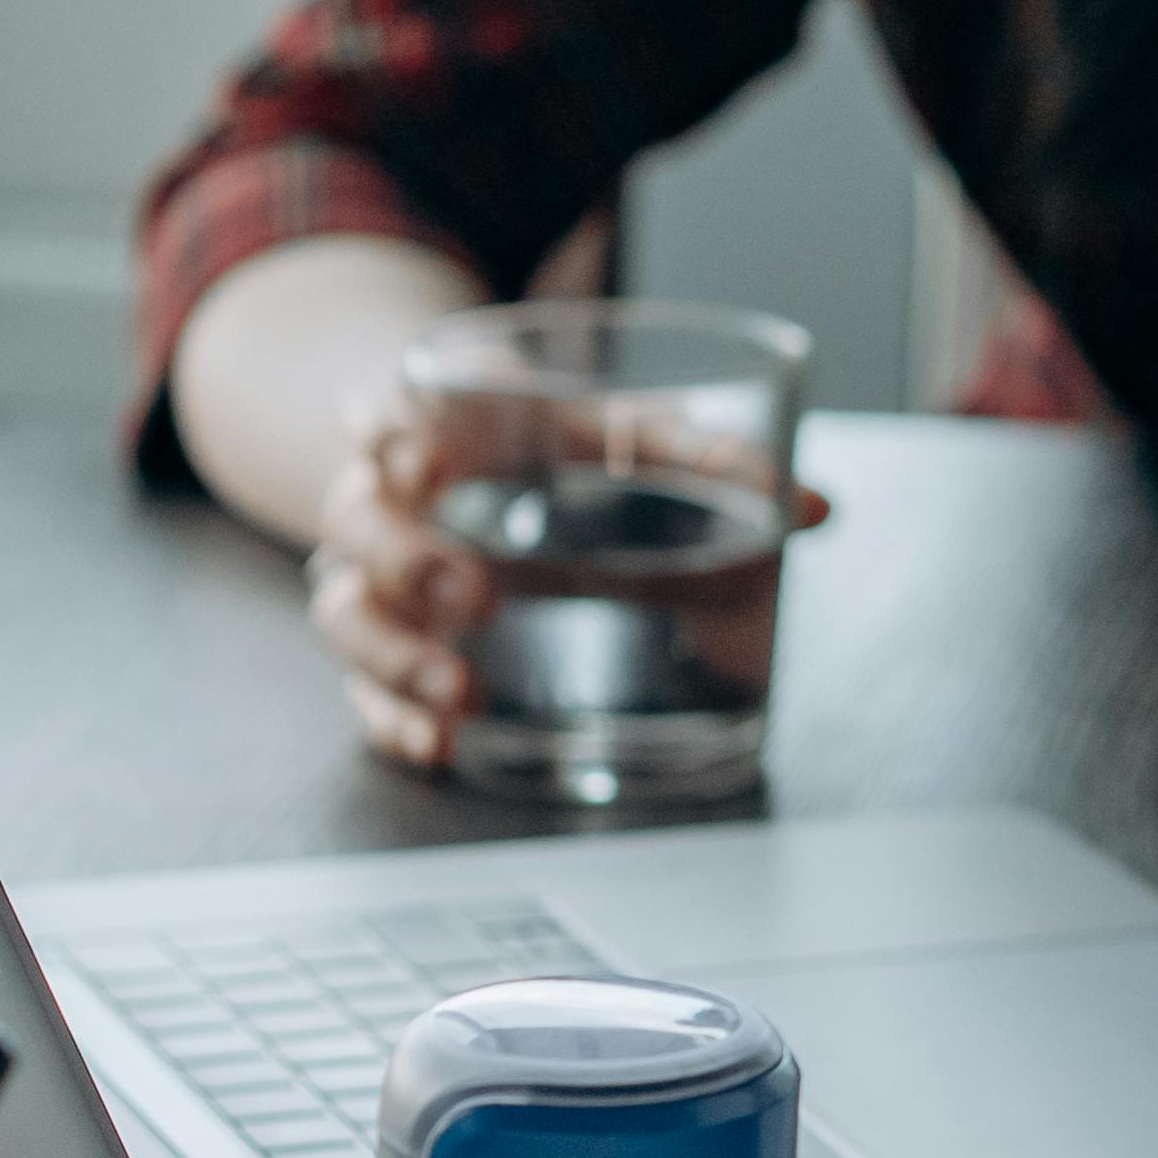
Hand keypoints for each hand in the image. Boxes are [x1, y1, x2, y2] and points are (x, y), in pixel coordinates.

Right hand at [307, 391, 828, 777]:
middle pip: (360, 522)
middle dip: (408, 560)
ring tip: (460, 692)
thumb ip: (703, 462)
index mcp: (441, 423)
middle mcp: (388, 497)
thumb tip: (810, 510)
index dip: (388, 431)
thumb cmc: (551, 446)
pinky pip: (363, 690)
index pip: (384, 411)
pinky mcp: (383, 646)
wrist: (466, 467)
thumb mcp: (621, 435)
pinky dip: (394, 721)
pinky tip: (439, 746)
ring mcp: (375, 575)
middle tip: (471, 594)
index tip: (424, 458)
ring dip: (398, 656)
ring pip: (347, 611)